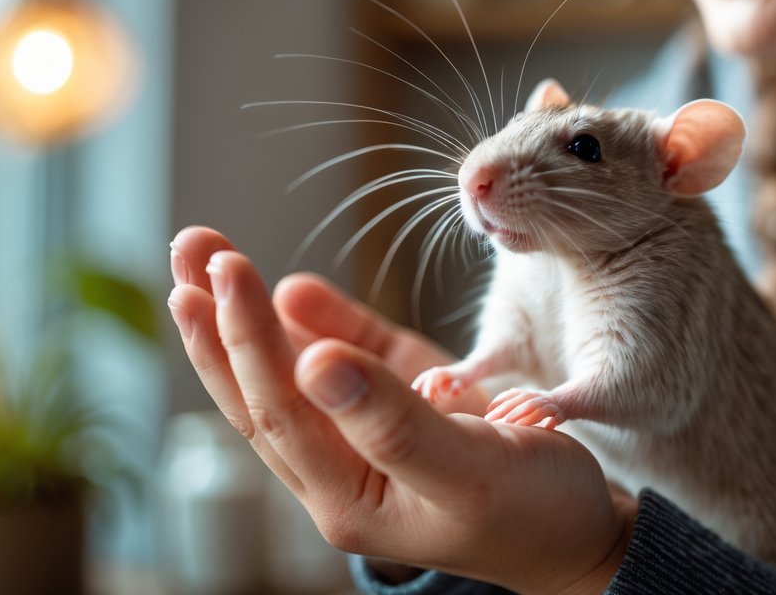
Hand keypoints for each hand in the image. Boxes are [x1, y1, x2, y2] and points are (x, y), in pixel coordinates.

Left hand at [167, 226, 636, 594]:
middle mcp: (344, 469)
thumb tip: (311, 361)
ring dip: (246, 316)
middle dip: (219, 317)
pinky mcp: (402, 405)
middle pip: (262, 389)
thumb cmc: (537, 512)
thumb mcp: (470, 471)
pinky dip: (319, 324)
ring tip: (206, 255)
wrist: (585, 528)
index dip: (245, 338)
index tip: (225, 271)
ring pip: (290, 373)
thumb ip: (392, 422)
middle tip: (190, 246)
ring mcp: (367, 435)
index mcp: (349, 499)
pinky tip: (293, 292)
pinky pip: (347, 361)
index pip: (279, 408)